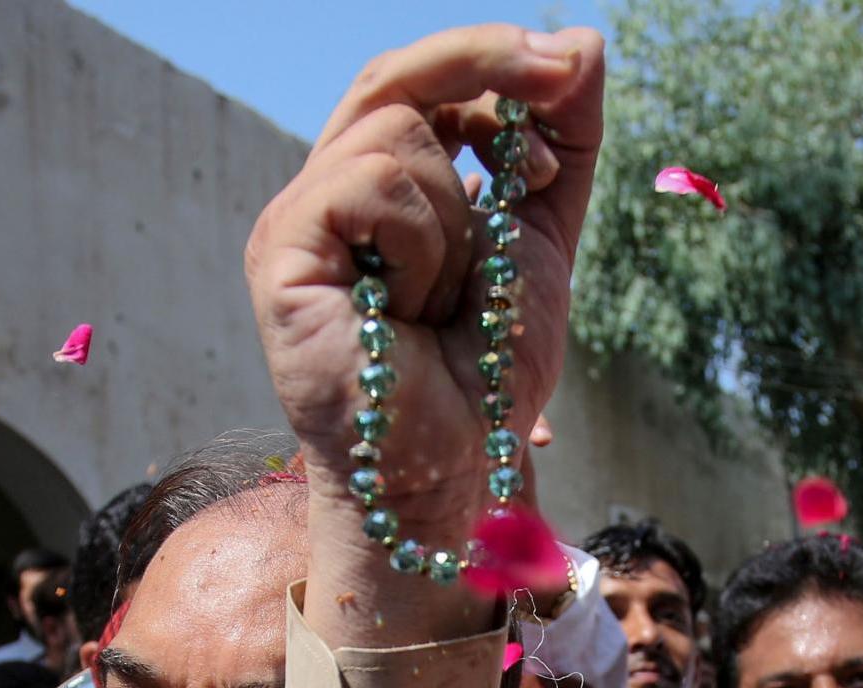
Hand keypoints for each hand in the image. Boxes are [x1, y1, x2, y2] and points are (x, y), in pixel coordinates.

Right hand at [246, 25, 603, 633]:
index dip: (494, 65)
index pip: (422, 83)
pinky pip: (368, 180)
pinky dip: (421, 243)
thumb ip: (559, 151)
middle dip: (487, 62)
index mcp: (377, 187)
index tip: (565, 76)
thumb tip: (582, 40)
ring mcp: (295, 220)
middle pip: (398, 77)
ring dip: (459, 224)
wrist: (456, 469)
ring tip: (441, 303)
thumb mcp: (538, 242)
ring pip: (399, 135)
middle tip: (556, 72)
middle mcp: (326, 192)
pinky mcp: (279, 251)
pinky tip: (408, 307)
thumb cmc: (484, 376)